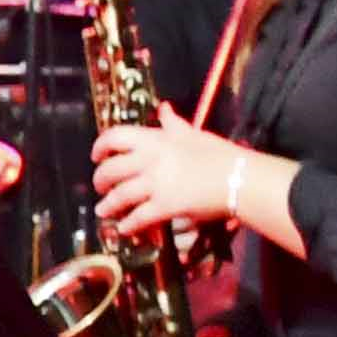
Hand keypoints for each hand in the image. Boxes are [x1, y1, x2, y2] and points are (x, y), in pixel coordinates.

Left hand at [92, 111, 249, 242]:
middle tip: (100, 187)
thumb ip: (173, 123)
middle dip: (100, 180)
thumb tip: (164, 108)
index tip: (96, 156)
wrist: (239, 177)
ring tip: (104, 211)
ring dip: (108, 205)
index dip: (100, 147)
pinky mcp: (165, 205)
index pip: (115, 137)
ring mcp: (155, 183)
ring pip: (120, 195)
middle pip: (111, 170)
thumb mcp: (194, 132)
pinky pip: (139, 217)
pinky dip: (128, 224)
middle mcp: (149, 159)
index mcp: (155, 139)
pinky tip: (124, 228)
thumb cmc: (220, 154)